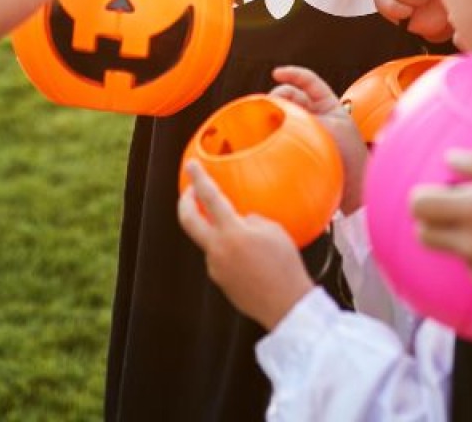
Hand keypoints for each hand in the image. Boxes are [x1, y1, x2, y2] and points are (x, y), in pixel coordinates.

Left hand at [177, 160, 314, 329]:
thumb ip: (251, 220)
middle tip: (191, 191)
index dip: (198, 178)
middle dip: (185, 201)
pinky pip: (219, 258)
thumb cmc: (285, 266)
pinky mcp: (220, 280)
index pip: (209, 197)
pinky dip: (228, 250)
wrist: (286, 306)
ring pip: (208, 240)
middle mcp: (217, 249)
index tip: (191, 165)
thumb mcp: (274, 231)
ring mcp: (215, 267)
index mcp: (231, 233)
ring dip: (217, 230)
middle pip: (187, 220)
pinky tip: (248, 256)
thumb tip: (242, 220)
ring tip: (244, 234)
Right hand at [270, 65, 368, 213]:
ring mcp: (305, 130)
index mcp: (327, 104)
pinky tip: (262, 135)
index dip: (292, 73)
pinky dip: (270, 132)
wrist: (353, 186)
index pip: (308, 81)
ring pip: (283, 114)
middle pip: (291, 96)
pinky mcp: (297, 147)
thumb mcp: (328, 129)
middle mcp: (315, 114)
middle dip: (278, 96)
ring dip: (272, 114)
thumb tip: (272, 114)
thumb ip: (303, 118)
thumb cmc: (348, 155)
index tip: (276, 74)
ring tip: (263, 120)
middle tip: (268, 106)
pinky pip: (280, 134)